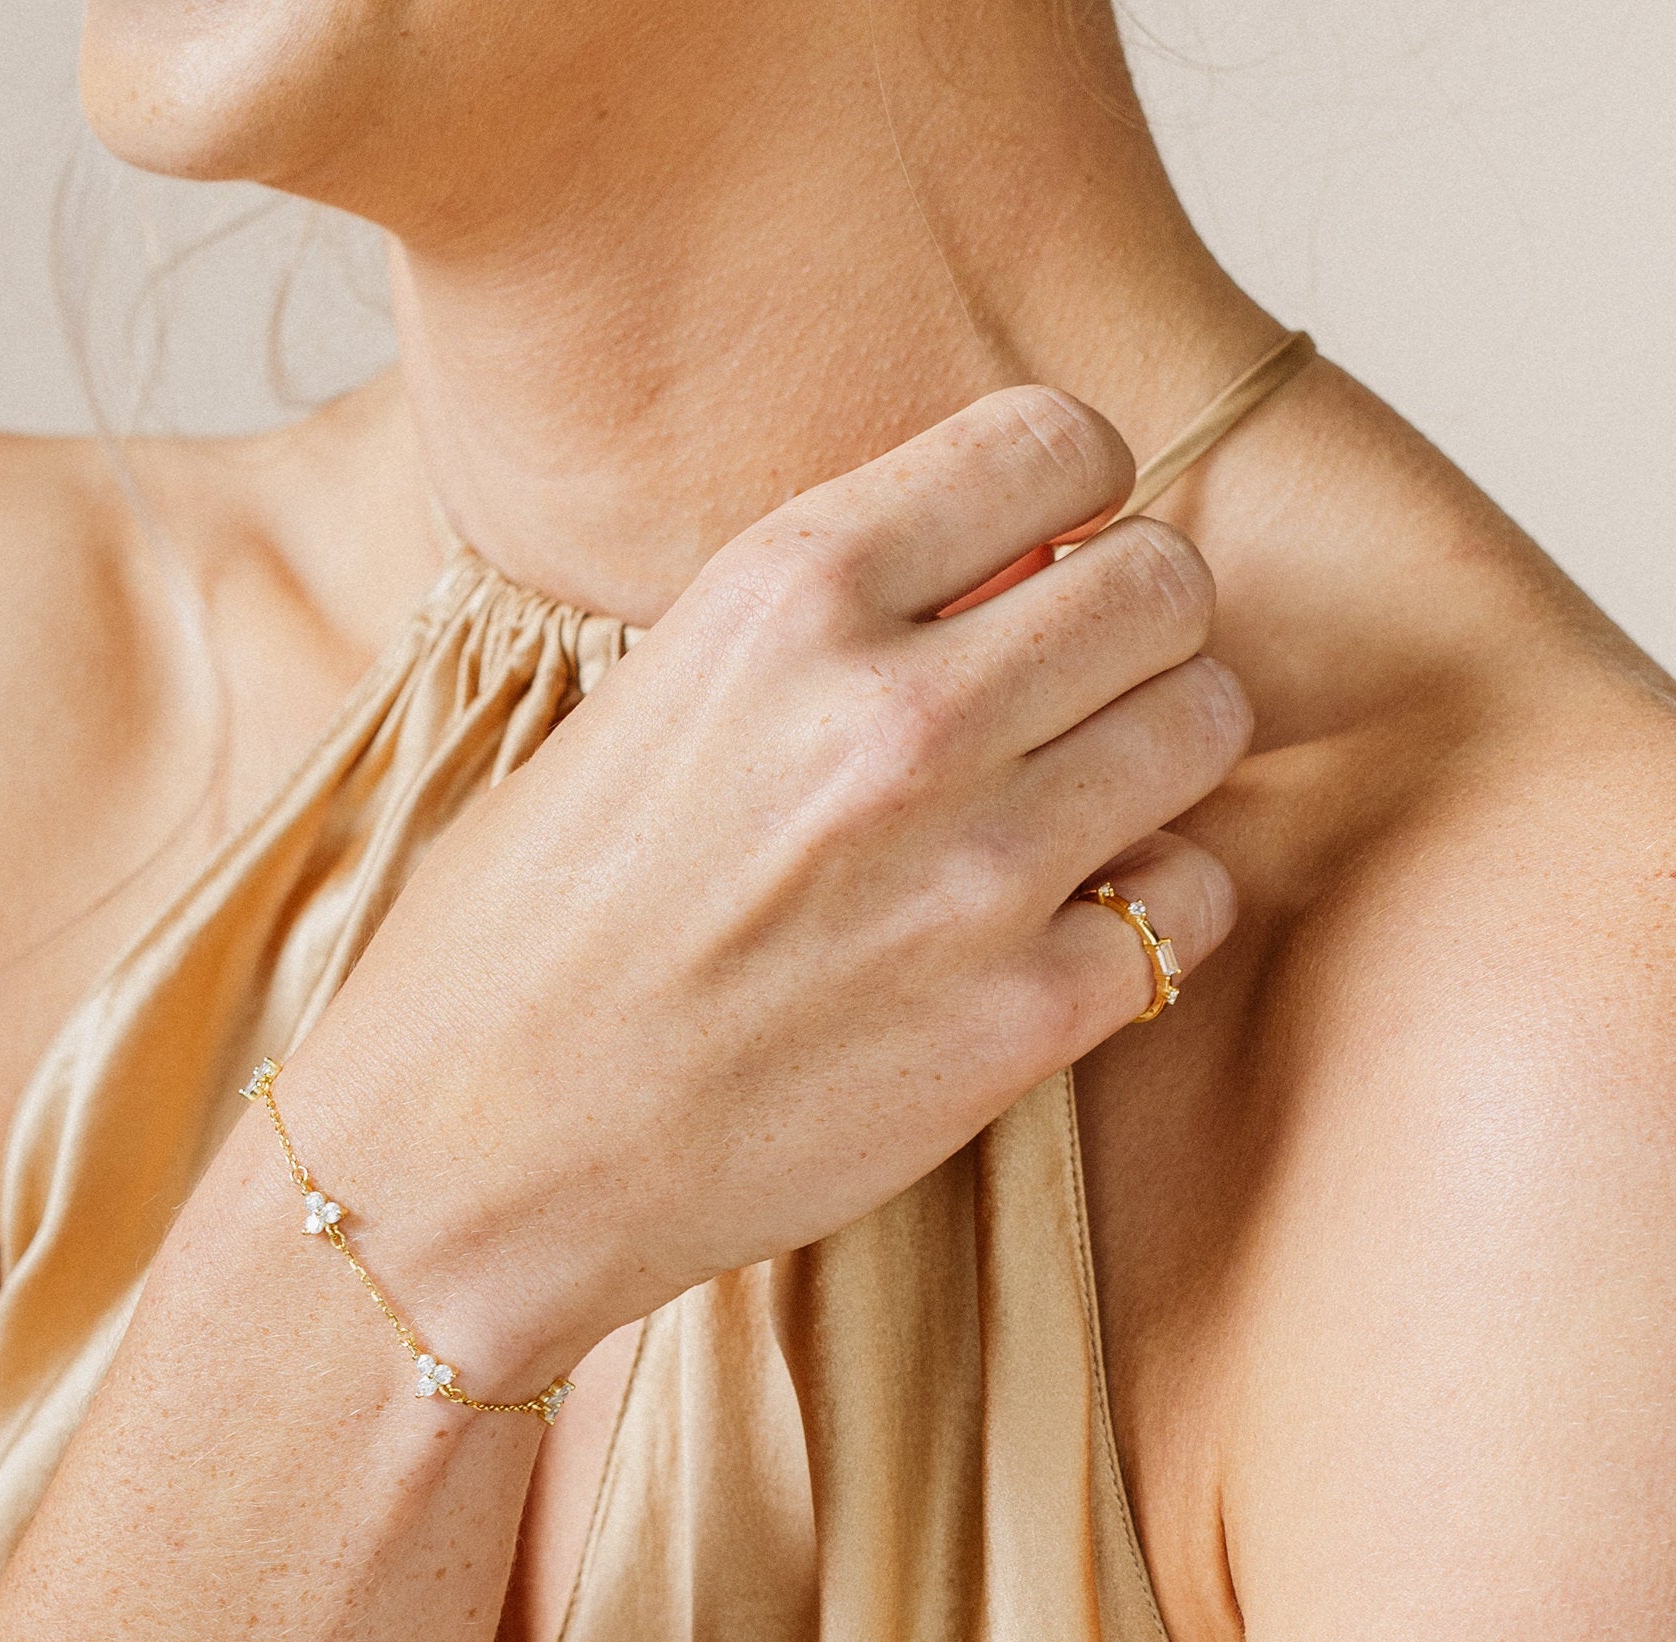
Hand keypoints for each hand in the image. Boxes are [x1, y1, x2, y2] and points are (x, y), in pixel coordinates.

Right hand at [284, 386, 1251, 1388]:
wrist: (468, 1166)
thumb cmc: (518, 942)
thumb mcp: (644, 703)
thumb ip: (814, 631)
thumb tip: (976, 582)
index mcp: (785, 596)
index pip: (1056, 441)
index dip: (1072, 497)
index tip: (1038, 557)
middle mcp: (896, 715)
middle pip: (1164, 580)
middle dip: (1137, 624)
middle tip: (1073, 692)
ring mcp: (969, 876)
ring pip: (1207, 726)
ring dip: (1158, 759)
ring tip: (1072, 812)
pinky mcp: (1013, 1025)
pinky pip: (1191, 908)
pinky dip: (1151, 918)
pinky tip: (1063, 937)